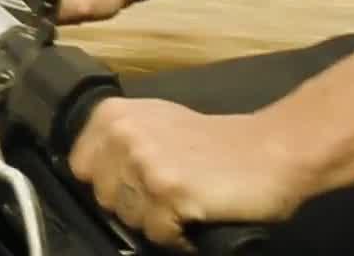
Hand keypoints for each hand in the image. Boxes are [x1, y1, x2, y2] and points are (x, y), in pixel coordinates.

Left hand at [69, 98, 307, 250]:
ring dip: (156, 221)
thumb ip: (118, 140)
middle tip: (167, 194)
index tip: (136, 183)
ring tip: (184, 203)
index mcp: (112, 116)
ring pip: (128, 218)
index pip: (81, 168)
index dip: (111, 182)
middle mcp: (122, 136)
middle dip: (133, 203)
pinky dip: (177, 236)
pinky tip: (196, 217)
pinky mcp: (169, 193)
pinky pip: (157, 235)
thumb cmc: (214, 141)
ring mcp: (144, 164)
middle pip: (103, 197)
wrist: (272, 151)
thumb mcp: (155, 122)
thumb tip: (91, 172)